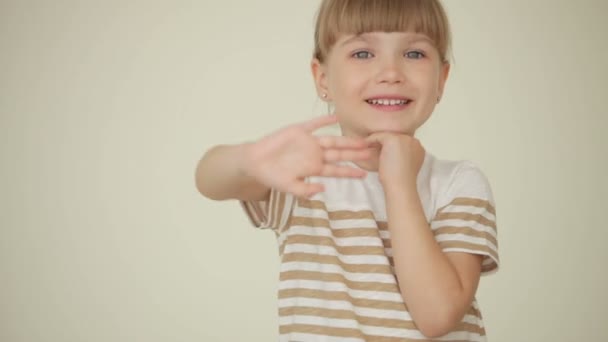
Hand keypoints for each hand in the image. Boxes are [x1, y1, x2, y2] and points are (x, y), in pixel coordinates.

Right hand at [244, 115, 370, 197]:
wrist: (255, 162)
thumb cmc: (271, 176)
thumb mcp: (288, 188)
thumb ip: (304, 190)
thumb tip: (322, 190)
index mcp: (314, 168)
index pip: (336, 170)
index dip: (350, 172)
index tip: (365, 174)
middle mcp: (314, 154)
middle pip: (339, 154)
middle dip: (355, 154)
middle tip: (372, 153)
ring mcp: (308, 142)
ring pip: (332, 140)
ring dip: (346, 140)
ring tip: (361, 139)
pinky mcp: (298, 131)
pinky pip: (315, 124)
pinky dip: (325, 120)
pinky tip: (337, 117)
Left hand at [365, 132, 424, 186]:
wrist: (400, 185)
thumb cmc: (399, 181)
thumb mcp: (402, 166)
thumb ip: (399, 157)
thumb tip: (387, 155)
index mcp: (419, 148)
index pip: (402, 143)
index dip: (391, 147)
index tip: (380, 152)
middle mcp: (413, 141)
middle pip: (395, 137)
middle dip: (384, 143)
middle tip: (371, 148)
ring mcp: (404, 138)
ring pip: (386, 136)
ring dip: (377, 142)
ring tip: (367, 148)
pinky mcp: (393, 138)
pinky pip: (378, 136)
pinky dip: (370, 141)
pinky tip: (364, 146)